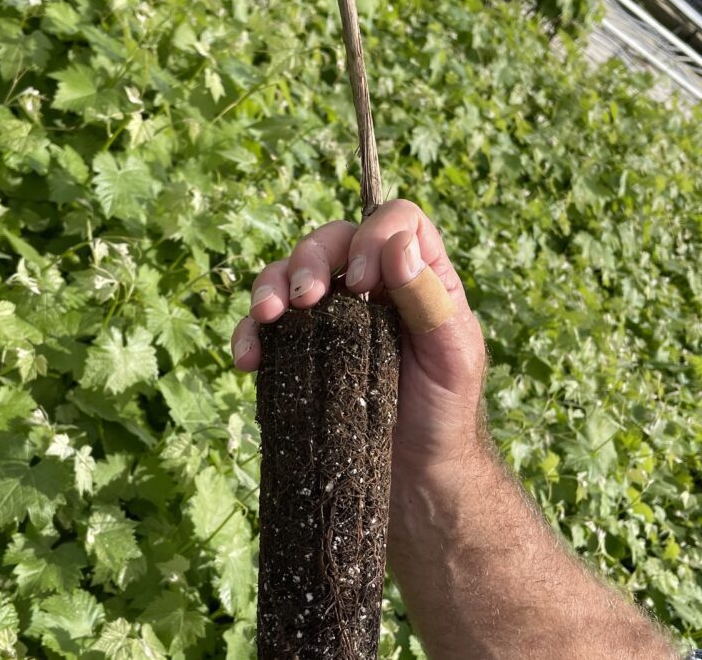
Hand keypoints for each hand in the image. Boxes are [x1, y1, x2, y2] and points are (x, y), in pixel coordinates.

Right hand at [230, 199, 487, 476]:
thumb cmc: (445, 413)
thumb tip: (397, 244)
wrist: (417, 479)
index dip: (374, 236)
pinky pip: (265, 328)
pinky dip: (250, 333)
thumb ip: (430, 298)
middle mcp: (371, 287)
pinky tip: (248, 359)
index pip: (397, 222)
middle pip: (333, 239)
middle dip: (310, 259)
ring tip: (268, 316)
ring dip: (271, 285)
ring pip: (290, 273)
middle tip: (306, 298)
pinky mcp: (300, 352)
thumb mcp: (454, 355)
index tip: (364, 283)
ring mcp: (331, 318)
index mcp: (417, 276)